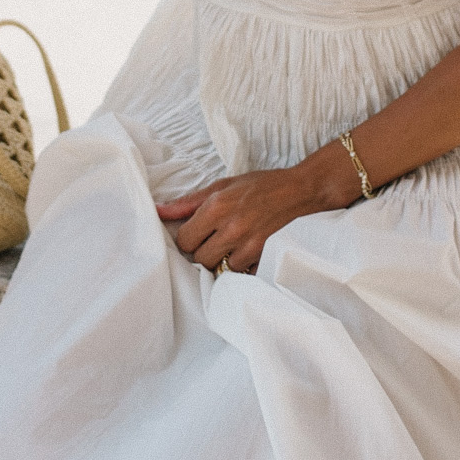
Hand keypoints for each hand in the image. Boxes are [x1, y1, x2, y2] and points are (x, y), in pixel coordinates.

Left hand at [157, 156, 350, 274]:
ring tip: (235, 243)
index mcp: (216, 206)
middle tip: (218, 237)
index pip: (184, 240)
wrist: (302, 191)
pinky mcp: (263, 258)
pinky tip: (249, 250)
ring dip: (223, 259)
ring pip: (218, 269)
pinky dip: (242, 266)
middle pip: (199, 258)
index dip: (189, 238)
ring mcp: (248, 246)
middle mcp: (230, 227)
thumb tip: (158, 210)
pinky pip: (240, 274)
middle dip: (205, 249)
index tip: (200, 232)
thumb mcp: (223, 185)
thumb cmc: (260, 186)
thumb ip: (188, 202)